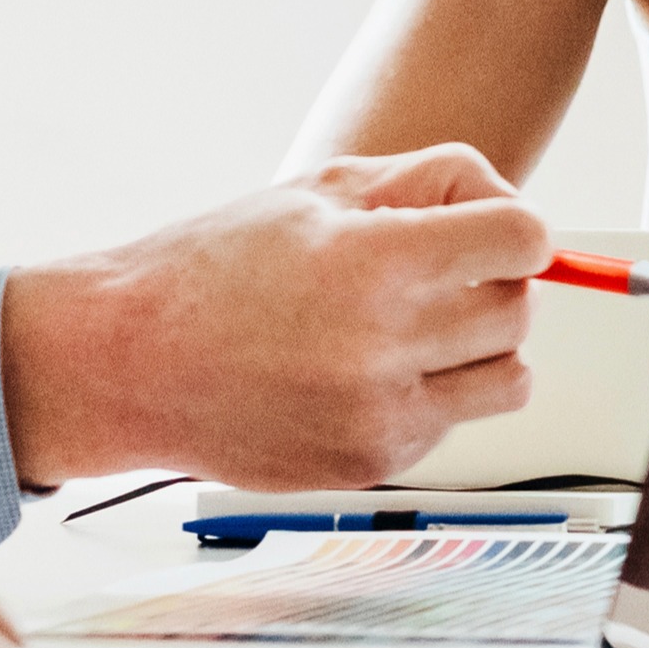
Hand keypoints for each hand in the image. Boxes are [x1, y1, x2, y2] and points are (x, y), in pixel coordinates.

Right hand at [0, 143, 555, 486]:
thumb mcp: (320, 191)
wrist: (126, 363)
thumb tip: (513, 207)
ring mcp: (380, 417)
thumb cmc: (214, 267)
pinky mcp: (370, 464)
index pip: (523, 240)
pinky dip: (431, 393)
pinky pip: (451, 423)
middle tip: (435, 272)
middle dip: (492, 282)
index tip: (487, 232)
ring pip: (508, 378)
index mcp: (375, 264)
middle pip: (518, 309)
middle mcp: (384, 347)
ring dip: (479, 346)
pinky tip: (366, 370)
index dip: (513, 226)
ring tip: (412, 324)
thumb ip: (428, 183)